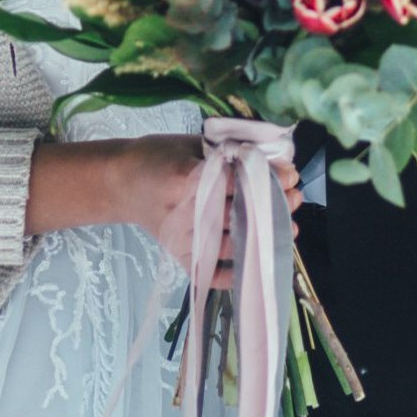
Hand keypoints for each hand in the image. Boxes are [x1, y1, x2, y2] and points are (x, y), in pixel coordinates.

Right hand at [87, 135, 301, 286]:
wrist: (121, 183)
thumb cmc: (157, 156)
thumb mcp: (190, 142)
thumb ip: (228, 150)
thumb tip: (274, 157)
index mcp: (185, 179)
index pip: (237, 182)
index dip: (268, 178)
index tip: (291, 174)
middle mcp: (185, 214)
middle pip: (241, 215)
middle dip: (274, 206)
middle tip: (295, 198)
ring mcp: (183, 241)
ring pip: (235, 246)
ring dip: (266, 238)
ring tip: (289, 226)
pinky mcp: (181, 259)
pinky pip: (216, 274)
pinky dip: (240, 272)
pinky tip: (262, 258)